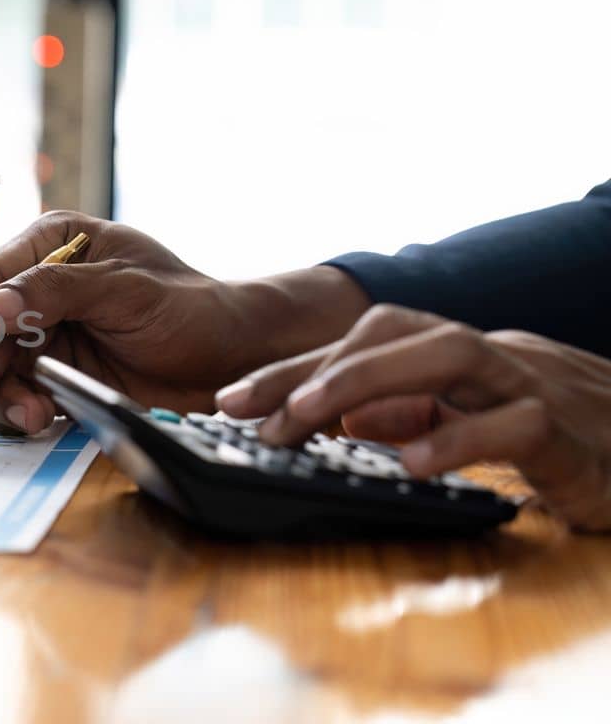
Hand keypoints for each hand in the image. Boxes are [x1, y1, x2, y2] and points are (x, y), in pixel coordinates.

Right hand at [0, 211, 369, 433]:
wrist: (236, 358)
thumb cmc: (191, 308)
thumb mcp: (126, 292)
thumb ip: (55, 293)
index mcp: (55, 244)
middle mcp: (42, 285)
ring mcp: (49, 330)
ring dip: (2, 392)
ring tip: (28, 415)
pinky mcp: (59, 370)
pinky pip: (22, 389)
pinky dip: (23, 407)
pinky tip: (41, 418)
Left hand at [218, 304, 610, 530]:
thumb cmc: (560, 430)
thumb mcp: (469, 419)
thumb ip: (409, 414)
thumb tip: (338, 418)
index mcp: (455, 358)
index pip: (363, 342)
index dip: (293, 366)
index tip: (229, 400)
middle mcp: (487, 358)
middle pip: (391, 335)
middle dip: (313, 368)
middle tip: (250, 410)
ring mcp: (530, 386)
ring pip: (448, 355)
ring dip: (366, 381)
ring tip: (306, 413)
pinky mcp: (569, 435)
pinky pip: (514, 425)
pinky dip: (458, 439)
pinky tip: (410, 463)